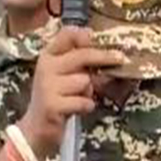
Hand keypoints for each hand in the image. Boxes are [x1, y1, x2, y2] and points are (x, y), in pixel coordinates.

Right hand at [19, 27, 125, 159]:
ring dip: (89, 91)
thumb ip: (84, 63)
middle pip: (82, 55)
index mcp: (49, 55)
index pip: (66, 35)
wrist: (38, 126)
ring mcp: (47, 86)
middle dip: (105, 57)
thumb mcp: (68, 75)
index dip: (84, 34)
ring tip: (78, 96)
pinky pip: (83, 101)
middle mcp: (46, 66)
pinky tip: (75, 109)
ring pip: (85, 81)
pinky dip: (86, 106)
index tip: (99, 38)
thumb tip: (115, 54)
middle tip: (122, 59)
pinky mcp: (51, 105)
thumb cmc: (60, 97)